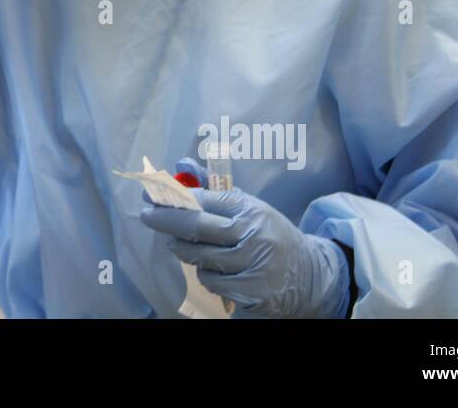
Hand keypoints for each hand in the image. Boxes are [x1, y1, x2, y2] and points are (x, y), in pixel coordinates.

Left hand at [141, 164, 349, 317]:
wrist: (310, 275)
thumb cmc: (270, 236)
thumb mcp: (250, 208)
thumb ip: (214, 190)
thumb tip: (181, 164)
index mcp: (252, 210)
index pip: (205, 199)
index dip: (175, 196)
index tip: (153, 193)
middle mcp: (253, 236)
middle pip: (196, 226)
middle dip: (165, 219)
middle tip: (146, 214)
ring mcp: (252, 267)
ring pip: (199, 258)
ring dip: (185, 250)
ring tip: (183, 243)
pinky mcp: (251, 293)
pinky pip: (211, 281)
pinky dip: (207, 274)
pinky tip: (216, 268)